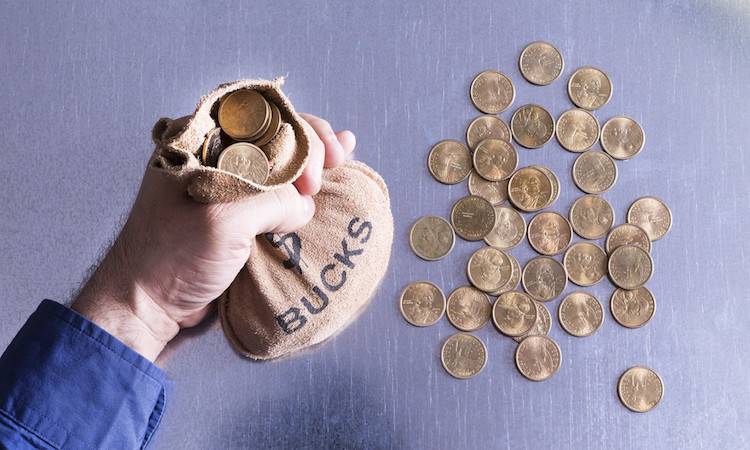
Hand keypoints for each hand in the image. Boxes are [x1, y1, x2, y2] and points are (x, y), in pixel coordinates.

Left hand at [72, 114, 354, 360]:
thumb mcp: (224, 221)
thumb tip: (304, 205)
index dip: (298, 128)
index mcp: (198, 139)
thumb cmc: (172, 257)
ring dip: (314, 159)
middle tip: (335, 165)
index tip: (318, 166)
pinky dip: (304, 185)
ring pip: (281, 159)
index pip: (261, 113)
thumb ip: (272, 201)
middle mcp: (214, 154)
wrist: (147, 306)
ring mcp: (228, 183)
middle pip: (276, 130)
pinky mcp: (238, 212)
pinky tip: (331, 176)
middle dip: (311, 142)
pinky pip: (278, 191)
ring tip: (344, 161)